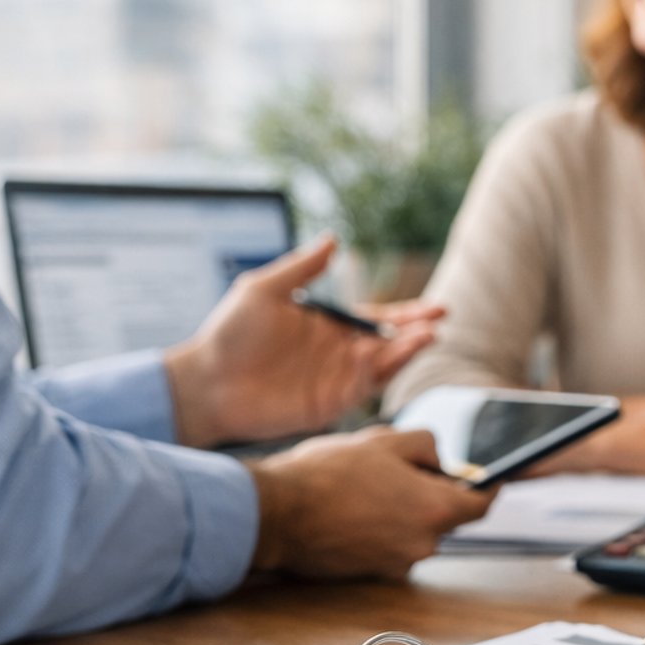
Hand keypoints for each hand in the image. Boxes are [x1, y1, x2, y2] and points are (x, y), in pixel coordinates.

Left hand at [164, 235, 443, 446]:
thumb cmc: (229, 334)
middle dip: (416, 333)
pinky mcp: (328, 404)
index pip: (378, 320)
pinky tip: (388, 358)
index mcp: (330, 326)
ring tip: (426, 337)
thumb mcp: (263, 290)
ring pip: (382, 366)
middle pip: (389, 343)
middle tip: (438, 321)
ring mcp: (336, 380)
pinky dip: (379, 376)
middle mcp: (339, 353)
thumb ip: (301, 268)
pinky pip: (362, 390)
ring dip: (405, 352)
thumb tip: (333, 240)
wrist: (206, 382)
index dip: (407, 314)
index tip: (435, 307)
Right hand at [246, 427, 492, 577]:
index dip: (488, 488)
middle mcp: (423, 544)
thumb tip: (438, 460)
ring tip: (365, 485)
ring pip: (415, 530)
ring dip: (402, 509)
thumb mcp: (384, 440)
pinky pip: (390, 545)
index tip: (491, 479)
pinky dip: (381, 527)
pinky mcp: (371, 573)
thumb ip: (425, 445)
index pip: (481, 504)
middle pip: (445, 516)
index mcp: (435, 509)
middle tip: (399, 468)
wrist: (277, 514)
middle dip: (430, 492)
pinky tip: (353, 508)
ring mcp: (397, 563)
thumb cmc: (328, 474)